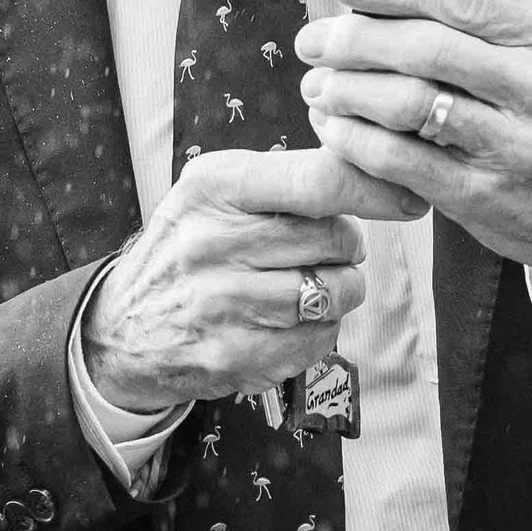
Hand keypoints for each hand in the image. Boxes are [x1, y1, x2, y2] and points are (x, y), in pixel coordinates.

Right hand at [81, 146, 415, 417]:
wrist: (122, 327)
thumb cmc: (189, 247)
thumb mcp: (218, 192)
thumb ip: (290, 177)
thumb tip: (382, 173)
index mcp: (214, 186)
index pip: (320, 181)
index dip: (377, 189)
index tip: (409, 198)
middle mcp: (214, 242)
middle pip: (339, 238)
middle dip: (345, 245)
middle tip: (314, 250)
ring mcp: (223, 304)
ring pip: (337, 291)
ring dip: (337, 290)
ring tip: (301, 284)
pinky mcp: (235, 356)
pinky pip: (320, 339)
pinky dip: (317, 331)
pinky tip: (282, 321)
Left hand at [297, 0, 531, 306]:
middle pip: (426, 48)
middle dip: (355, 39)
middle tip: (315, 40)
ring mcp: (513, 146)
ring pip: (408, 104)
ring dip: (347, 91)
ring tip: (318, 85)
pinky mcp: (483, 196)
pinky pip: (401, 161)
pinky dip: (356, 141)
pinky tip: (336, 128)